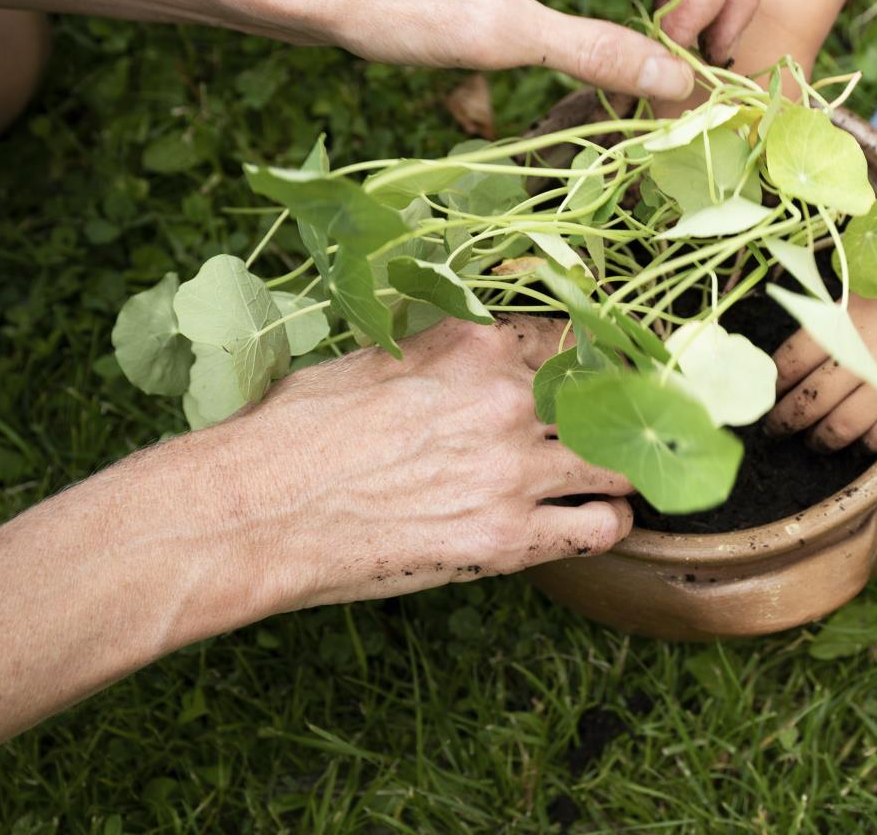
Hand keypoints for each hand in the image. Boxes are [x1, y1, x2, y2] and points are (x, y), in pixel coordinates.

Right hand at [220, 315, 633, 611]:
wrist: (255, 511)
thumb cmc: (295, 433)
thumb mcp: (371, 358)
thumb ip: (441, 351)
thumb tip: (468, 349)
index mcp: (473, 344)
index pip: (570, 339)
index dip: (589, 363)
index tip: (598, 377)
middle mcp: (505, 398)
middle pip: (607, 396)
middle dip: (617, 413)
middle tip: (621, 427)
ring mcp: (513, 469)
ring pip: (618, 461)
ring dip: (621, 468)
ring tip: (612, 476)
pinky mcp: (508, 536)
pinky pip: (601, 528)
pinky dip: (610, 523)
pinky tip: (599, 520)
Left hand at [764, 234, 876, 451]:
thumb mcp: (874, 273)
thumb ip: (840, 301)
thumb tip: (808, 316)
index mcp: (842, 319)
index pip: (788, 362)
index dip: (772, 385)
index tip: (766, 395)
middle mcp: (861, 353)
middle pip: (808, 401)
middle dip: (786, 421)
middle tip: (777, 430)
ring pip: (841, 426)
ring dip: (822, 439)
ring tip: (816, 443)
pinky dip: (867, 444)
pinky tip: (862, 443)